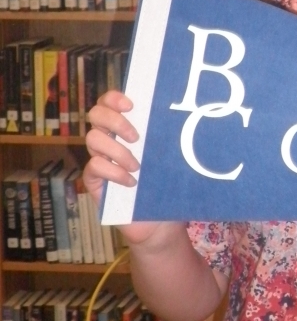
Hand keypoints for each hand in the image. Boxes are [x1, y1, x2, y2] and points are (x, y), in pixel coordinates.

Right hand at [84, 89, 164, 247]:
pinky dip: (113, 172)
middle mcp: (108, 140)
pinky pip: (94, 166)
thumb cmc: (164, 185)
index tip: (132, 105)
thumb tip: (179, 115)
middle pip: (95, 114)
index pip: (107, 102)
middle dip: (115, 121)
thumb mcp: (166, 157)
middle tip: (136, 137)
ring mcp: (99, 159)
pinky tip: (131, 183)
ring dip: (118, 151)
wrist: (159, 222)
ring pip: (93, 139)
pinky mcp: (93, 181)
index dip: (114, 98)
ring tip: (137, 166)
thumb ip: (163, 137)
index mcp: (124, 128)